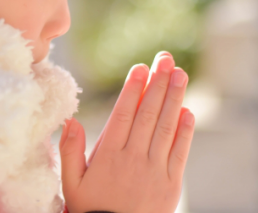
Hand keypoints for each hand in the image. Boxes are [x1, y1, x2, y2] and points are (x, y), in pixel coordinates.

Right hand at [59, 52, 194, 212]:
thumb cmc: (91, 210)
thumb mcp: (72, 184)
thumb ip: (69, 152)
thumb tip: (70, 120)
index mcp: (108, 156)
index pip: (123, 115)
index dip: (133, 89)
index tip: (141, 68)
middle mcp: (133, 159)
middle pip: (148, 114)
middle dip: (158, 83)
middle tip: (166, 59)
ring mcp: (154, 171)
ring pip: (166, 127)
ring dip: (174, 98)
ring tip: (180, 74)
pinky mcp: (171, 184)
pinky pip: (179, 152)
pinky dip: (185, 131)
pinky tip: (188, 110)